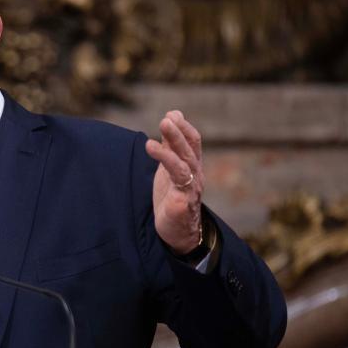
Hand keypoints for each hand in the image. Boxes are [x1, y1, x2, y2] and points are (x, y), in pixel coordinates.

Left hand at [144, 110, 203, 253]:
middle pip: (190, 148)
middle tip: (168, 117)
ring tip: (163, 125)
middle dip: (179, 130)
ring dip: (174, 141)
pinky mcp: (183, 200)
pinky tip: (152, 148)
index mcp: (192, 167)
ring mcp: (191, 187)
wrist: (179, 234)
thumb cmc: (172, 200)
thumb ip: (169, 148)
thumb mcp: (169, 171)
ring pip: (186, 159)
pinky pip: (178, 177)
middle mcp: (195, 174)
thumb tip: (170, 120)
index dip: (184, 127)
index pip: (193, 142)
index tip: (172, 113)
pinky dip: (166, 160)